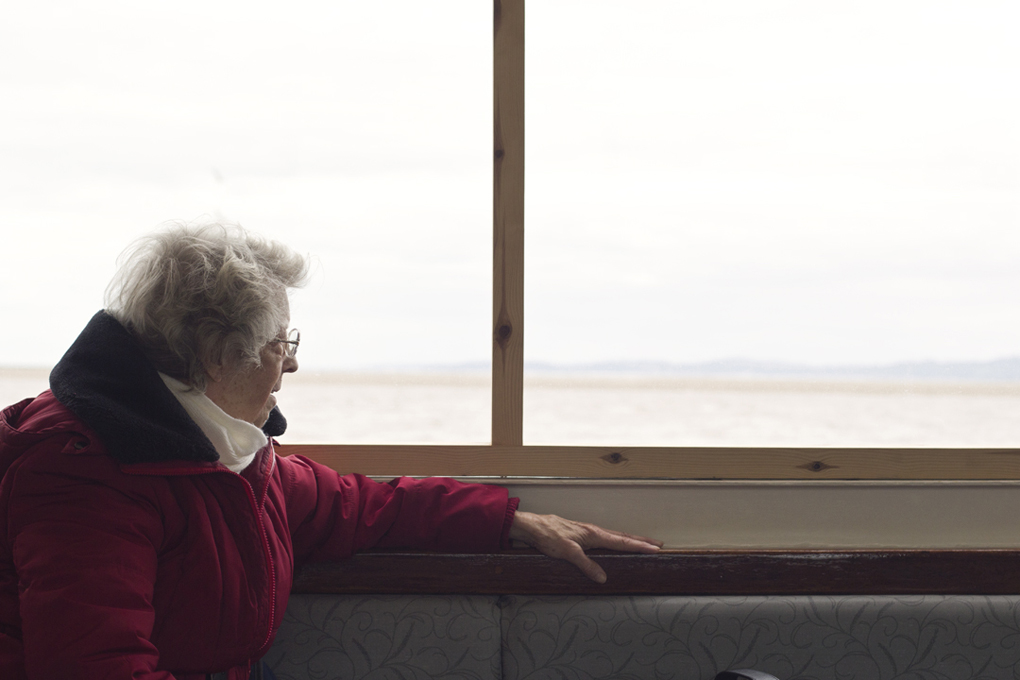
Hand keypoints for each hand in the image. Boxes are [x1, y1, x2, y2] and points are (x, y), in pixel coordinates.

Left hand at [508, 511, 662, 583]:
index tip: (655, 548)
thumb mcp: (568, 553)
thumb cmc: (549, 535)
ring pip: (614, 536)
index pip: (622, 541)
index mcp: (594, 534)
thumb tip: (602, 577)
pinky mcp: (581, 535)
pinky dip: (616, 541)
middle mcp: (593, 531)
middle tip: (657, 545)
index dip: (639, 546)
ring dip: (629, 540)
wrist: (533, 527)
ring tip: (641, 544)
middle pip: (622, 536)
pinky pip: (605, 538)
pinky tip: (614, 545)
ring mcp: (588, 532)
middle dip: (640, 541)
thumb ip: (586, 564)